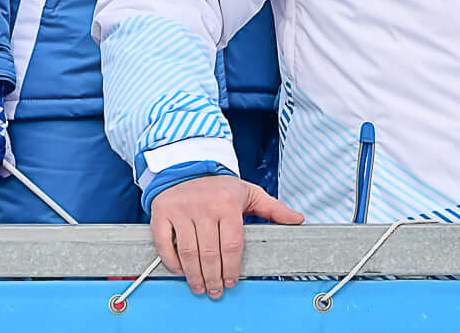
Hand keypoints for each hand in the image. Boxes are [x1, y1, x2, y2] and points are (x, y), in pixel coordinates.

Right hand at [150, 174, 304, 298]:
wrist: (188, 168)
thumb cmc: (220, 187)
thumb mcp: (250, 193)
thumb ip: (273, 208)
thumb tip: (297, 219)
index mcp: (228, 203)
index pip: (232, 244)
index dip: (232, 268)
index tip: (232, 281)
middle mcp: (204, 206)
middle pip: (211, 253)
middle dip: (214, 277)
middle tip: (216, 290)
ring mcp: (182, 209)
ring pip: (189, 252)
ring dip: (195, 275)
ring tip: (200, 286)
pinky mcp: (162, 213)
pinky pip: (165, 244)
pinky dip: (172, 262)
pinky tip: (182, 271)